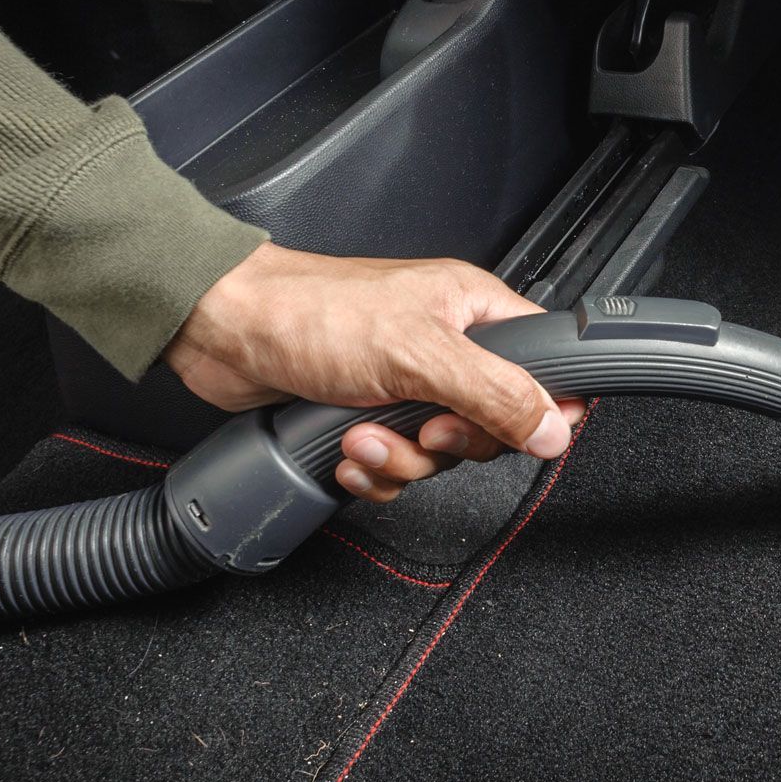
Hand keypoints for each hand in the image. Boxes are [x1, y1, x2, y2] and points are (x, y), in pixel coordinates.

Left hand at [163, 243, 583, 501]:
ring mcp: (407, 383)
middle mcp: (447, 346)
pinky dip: (371, 470)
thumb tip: (554, 427)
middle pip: (493, 425)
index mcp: (475, 312)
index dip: (544, 406)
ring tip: (363, 437)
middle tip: (423, 427)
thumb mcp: (420, 354)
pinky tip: (346, 451)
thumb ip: (496, 392)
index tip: (517, 431)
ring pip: (440, 454)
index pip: (545, 364)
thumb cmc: (313, 311)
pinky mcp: (369, 413)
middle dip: (450, 443)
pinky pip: (398, 466)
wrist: (226, 330)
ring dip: (400, 459)